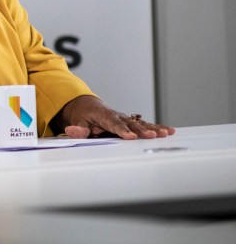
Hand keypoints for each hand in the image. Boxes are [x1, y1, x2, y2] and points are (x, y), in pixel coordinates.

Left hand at [55, 95, 174, 139]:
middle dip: (142, 130)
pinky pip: (144, 124)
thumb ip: (77, 129)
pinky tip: (169, 131)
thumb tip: (73, 131)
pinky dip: (157, 127)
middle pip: (131, 124)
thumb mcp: (76, 121)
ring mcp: (125, 118)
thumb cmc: (82, 115)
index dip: (122, 130)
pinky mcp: (130, 122)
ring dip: (153, 128)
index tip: (130, 137)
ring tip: (165, 133)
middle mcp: (117, 115)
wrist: (86, 106)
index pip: (113, 123)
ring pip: (140, 123)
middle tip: (153, 136)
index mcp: (103, 115)